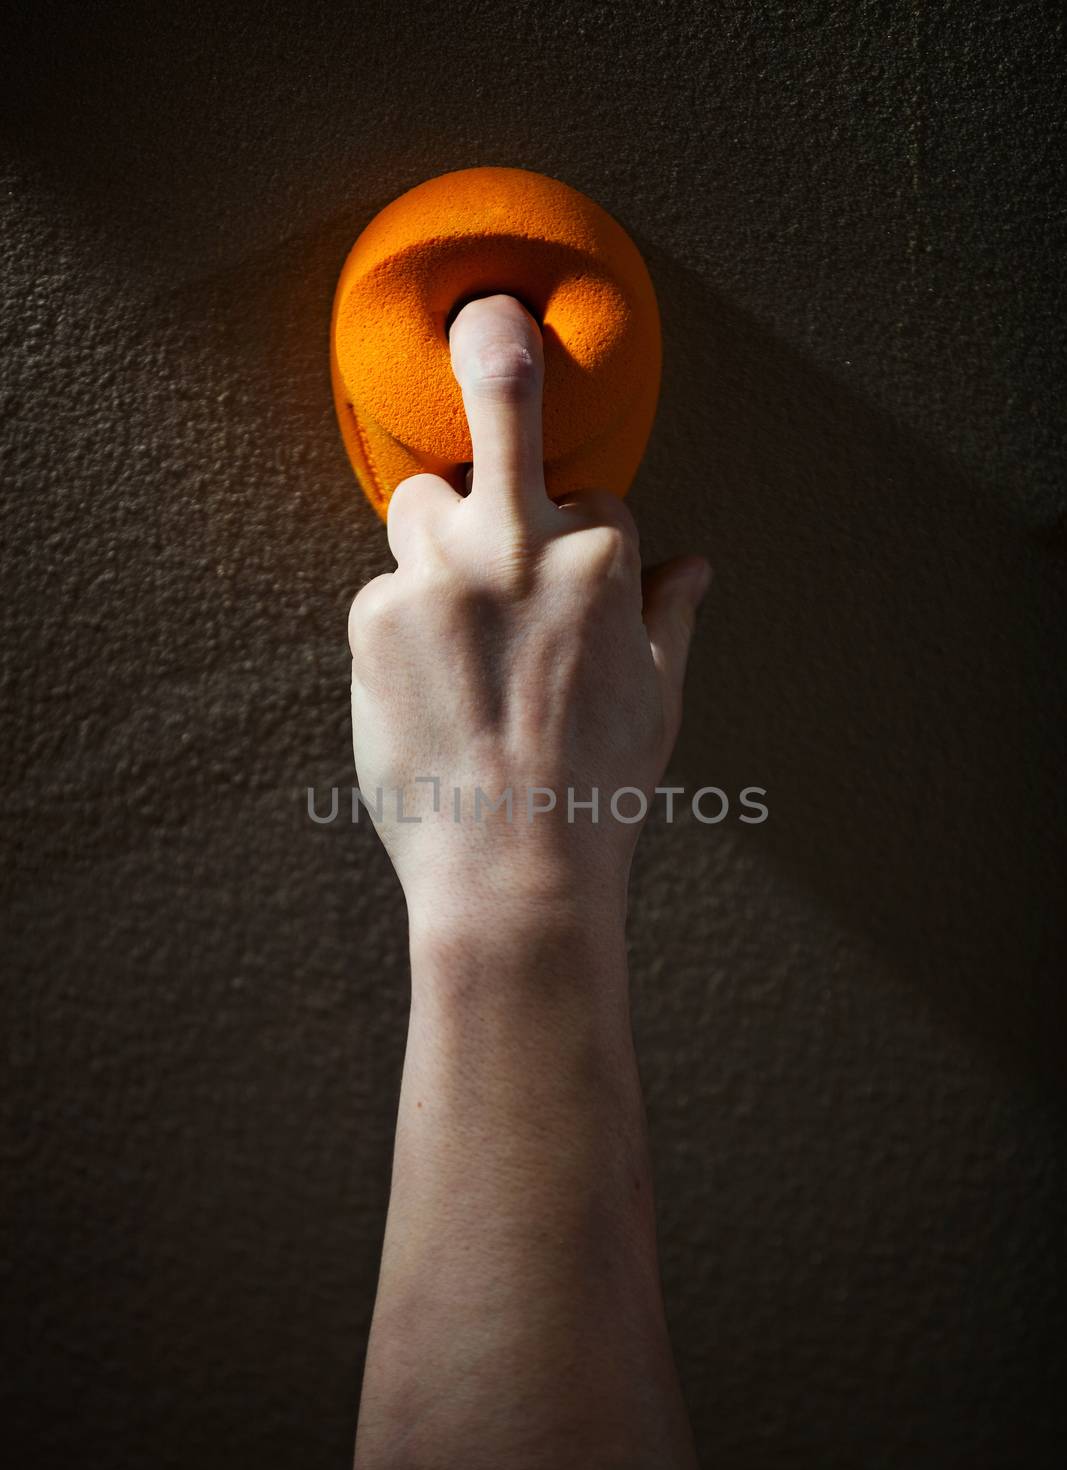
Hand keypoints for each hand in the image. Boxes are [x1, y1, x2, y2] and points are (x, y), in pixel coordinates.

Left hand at [348, 294, 709, 928]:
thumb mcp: (660, 700)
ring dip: (439, 536)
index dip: (586, 538)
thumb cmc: (597, 790)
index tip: (573, 580)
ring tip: (454, 616)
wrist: (512, 871)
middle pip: (500, 400)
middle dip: (497, 347)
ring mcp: (438, 574)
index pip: (594, 498)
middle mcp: (516, 544)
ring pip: (422, 501)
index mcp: (600, 559)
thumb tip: (697, 564)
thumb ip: (670, 615)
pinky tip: (425, 687)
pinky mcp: (373, 614)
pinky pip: (386, 586)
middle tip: (489, 320)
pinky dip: (403, 620)